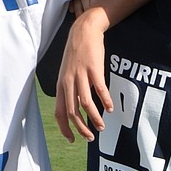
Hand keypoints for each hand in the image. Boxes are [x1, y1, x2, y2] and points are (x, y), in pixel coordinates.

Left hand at [54, 5, 113, 141]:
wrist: (84, 30)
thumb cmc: (77, 53)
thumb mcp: (68, 72)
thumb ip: (71, 89)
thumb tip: (77, 108)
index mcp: (61, 85)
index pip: (59, 112)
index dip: (65, 128)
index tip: (73, 139)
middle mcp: (68, 81)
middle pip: (72, 112)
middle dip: (81, 128)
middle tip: (91, 137)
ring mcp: (80, 74)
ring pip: (85, 103)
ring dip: (94, 118)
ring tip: (102, 126)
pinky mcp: (93, 68)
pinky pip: (100, 89)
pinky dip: (105, 101)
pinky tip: (110, 109)